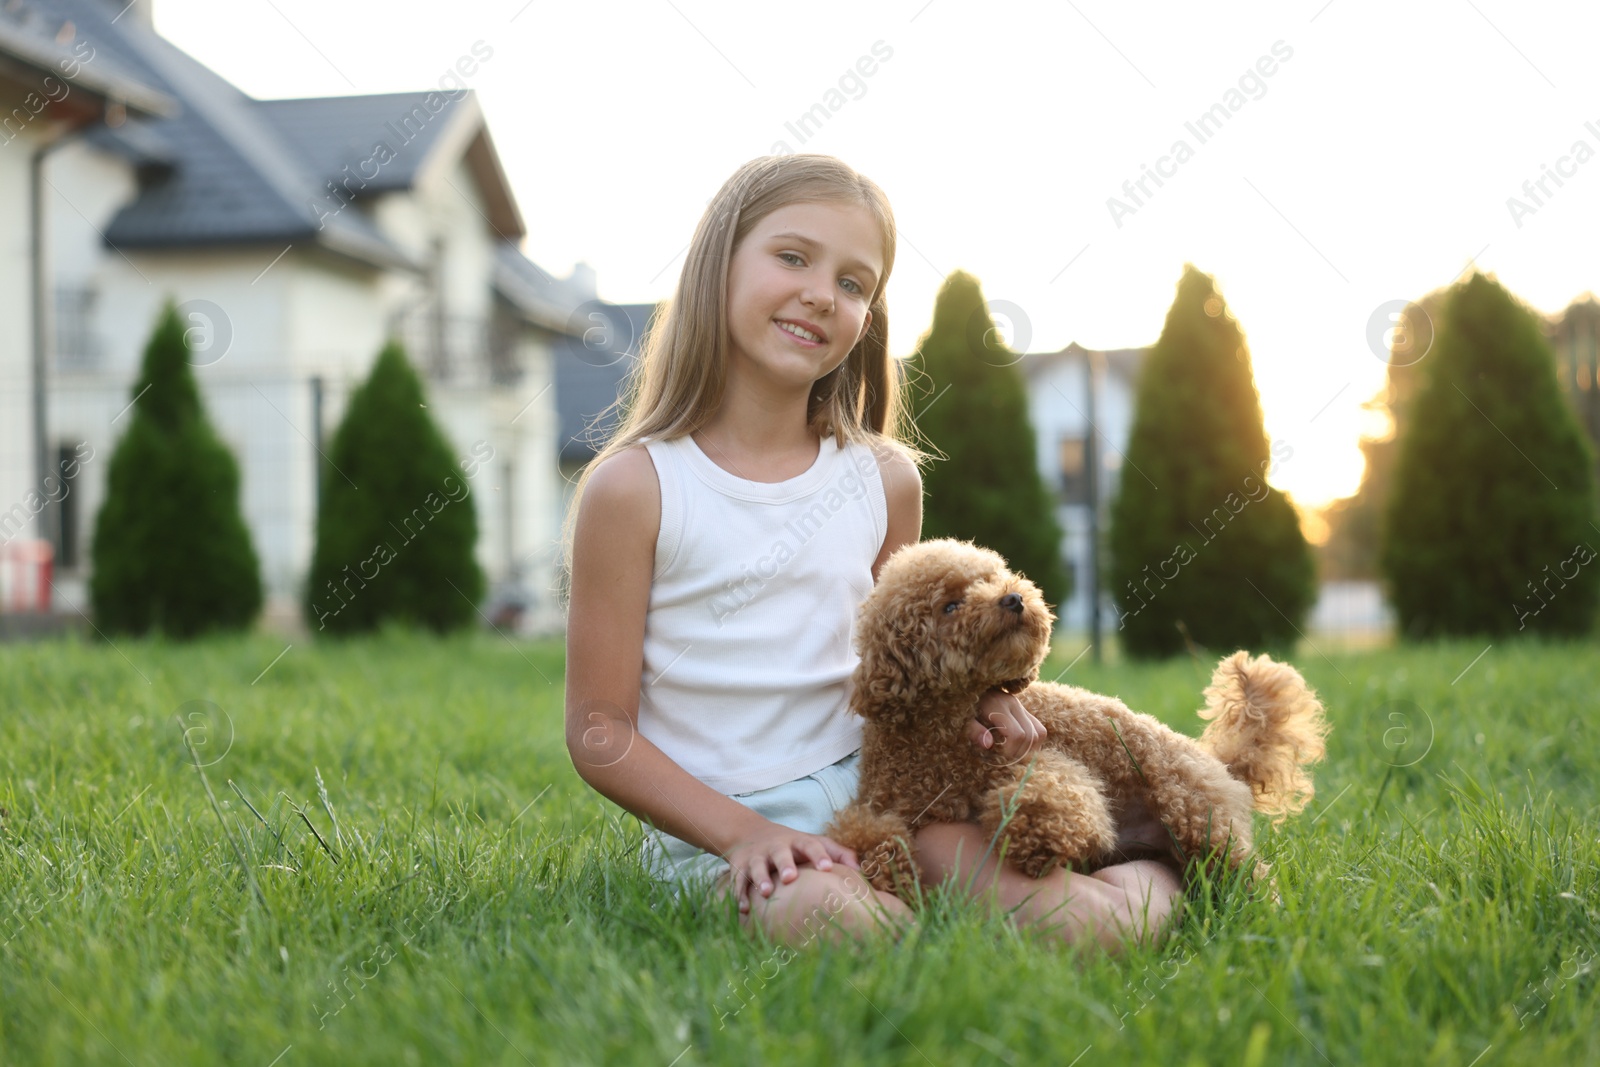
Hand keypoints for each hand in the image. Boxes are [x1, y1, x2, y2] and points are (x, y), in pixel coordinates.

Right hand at [721, 822, 859, 914]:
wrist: (749, 832)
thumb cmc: (791, 845)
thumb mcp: (812, 843)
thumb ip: (837, 853)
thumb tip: (860, 871)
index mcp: (797, 842)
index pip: (811, 845)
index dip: (819, 856)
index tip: (827, 868)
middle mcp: (776, 847)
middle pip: (780, 853)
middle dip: (785, 864)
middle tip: (790, 878)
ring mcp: (756, 856)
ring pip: (757, 866)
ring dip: (759, 878)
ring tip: (764, 892)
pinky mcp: (739, 867)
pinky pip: (737, 881)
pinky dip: (739, 894)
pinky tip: (744, 909)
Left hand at [968, 688, 1046, 767]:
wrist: (968, 687)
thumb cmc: (963, 706)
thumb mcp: (963, 719)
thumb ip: (974, 731)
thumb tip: (988, 744)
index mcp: (998, 706)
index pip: (1017, 734)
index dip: (1011, 751)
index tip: (999, 757)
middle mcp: (1014, 704)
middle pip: (1030, 735)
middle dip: (1020, 753)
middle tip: (1006, 760)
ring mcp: (1020, 706)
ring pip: (1039, 732)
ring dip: (1029, 750)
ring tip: (1013, 756)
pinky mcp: (1023, 710)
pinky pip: (1039, 728)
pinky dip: (1033, 743)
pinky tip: (1020, 749)